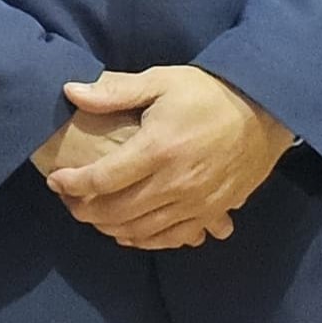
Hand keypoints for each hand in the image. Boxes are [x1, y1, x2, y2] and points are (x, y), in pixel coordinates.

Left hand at [43, 66, 295, 249]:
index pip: (103, 178)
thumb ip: (115, 91)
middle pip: (118, 210)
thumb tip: (71, 91)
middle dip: (86, 210)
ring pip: (142, 230)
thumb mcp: (161, 81)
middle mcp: (175, 182)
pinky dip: (146, 241)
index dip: (72, 183)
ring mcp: (196, 202)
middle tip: (70, 202)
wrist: (266, 111)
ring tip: (93, 217)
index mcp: (158, 148)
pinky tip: (129, 234)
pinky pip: (173, 238)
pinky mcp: (213, 211)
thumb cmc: (208, 93)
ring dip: (111, 228)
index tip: (55, 180)